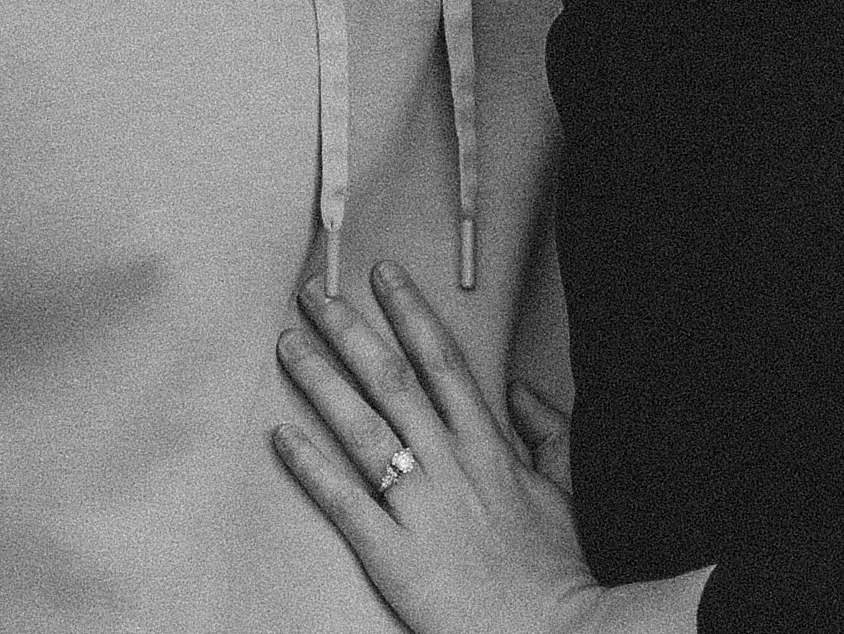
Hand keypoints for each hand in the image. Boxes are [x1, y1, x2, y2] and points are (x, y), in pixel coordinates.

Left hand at [273, 263, 702, 633]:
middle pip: (390, 380)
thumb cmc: (556, 568)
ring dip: (320, 380)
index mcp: (488, 444)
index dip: (409, 312)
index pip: (442, 359)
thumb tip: (521, 388)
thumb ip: (545, 430)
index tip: (382, 275)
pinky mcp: (392, 554)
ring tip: (288, 344)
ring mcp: (418, 506)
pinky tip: (282, 435)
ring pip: (360, 427)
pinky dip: (311, 466)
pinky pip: (344, 501)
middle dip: (349, 330)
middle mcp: (449, 463)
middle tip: (314, 294)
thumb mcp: (561, 487)